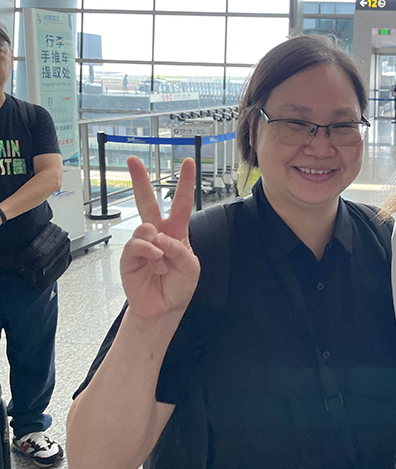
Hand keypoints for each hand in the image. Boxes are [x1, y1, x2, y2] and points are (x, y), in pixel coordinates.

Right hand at [119, 157, 199, 321]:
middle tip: (132, 160)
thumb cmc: (179, 286)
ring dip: (157, 244)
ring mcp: (143, 243)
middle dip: (140, 180)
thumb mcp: (192, 268)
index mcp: (177, 231)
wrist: (163, 308)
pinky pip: (136, 244)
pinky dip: (147, 251)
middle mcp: (158, 233)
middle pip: (148, 201)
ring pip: (145, 226)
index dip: (186, 183)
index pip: (181, 203)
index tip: (189, 163)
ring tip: (162, 261)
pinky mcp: (129, 256)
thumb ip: (181, 251)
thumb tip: (160, 238)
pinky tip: (154, 260)